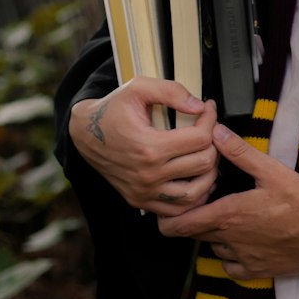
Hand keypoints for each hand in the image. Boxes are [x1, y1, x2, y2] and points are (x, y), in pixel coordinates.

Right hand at [69, 78, 218, 215]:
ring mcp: (144, 192)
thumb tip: (199, 105)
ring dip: (209, 173)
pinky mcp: (140, 202)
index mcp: (149, 147)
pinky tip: (196, 177)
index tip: (209, 108)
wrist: (84, 134)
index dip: (211, 119)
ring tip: (207, 154)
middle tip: (210, 130)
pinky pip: (177, 210)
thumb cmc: (113, 109)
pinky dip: (193, 197)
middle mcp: (148, 175)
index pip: (200, 139)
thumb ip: (171, 92)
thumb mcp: (138, 88)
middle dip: (214, 143)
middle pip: (203, 165)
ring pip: (195, 194)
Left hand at [157, 124, 298, 279]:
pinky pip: (230, 266)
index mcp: (229, 215)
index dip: (167, 219)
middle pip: (195, 235)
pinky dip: (228, 254)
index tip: (165, 209)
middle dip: (193, 219)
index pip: (182, 225)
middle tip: (202, 202)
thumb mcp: (272, 170)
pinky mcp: (256, 272)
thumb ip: (241, 153)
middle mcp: (230, 241)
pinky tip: (240, 238)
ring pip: (213, 248)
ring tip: (226, 216)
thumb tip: (216, 133)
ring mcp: (242, 260)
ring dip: (213, 234)